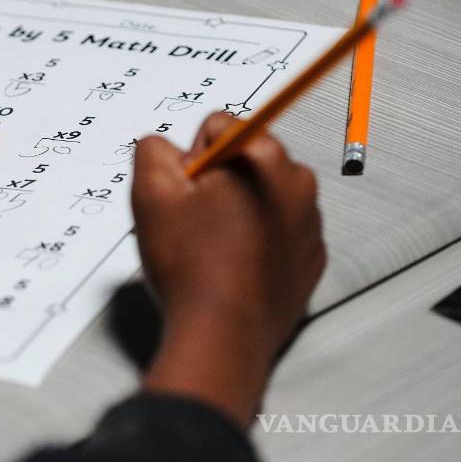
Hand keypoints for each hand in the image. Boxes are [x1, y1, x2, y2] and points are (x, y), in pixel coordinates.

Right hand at [131, 113, 325, 426]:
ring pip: (260, 196)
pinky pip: (277, 231)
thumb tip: (163, 146)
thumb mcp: (150, 194)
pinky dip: (255, 241)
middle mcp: (297, 182)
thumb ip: (152, 150)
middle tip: (194, 222)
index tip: (186, 192)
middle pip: (243, 160)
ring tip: (211, 248)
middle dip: (216, 183)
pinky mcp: (310, 256)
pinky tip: (231, 265)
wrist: (222, 335)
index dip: (189, 160)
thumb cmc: (191, 267)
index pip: (217, 126)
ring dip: (236, 212)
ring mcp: (309, 222)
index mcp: (262, 156)